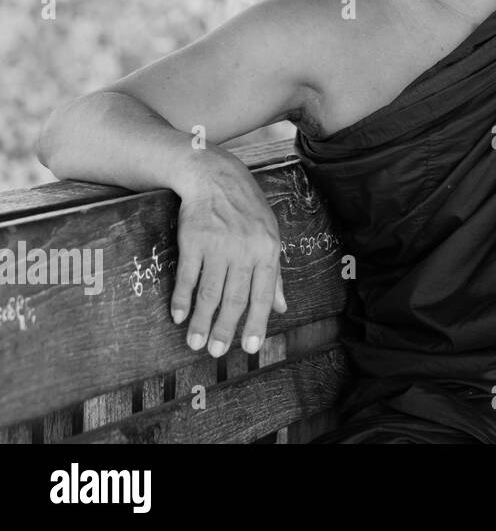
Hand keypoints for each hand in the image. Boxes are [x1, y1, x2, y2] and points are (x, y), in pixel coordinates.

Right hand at [172, 152, 286, 356]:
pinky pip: (188, 276)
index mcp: (268, 251)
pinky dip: (182, 299)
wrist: (216, 178)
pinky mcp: (193, 240)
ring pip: (210, 292)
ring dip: (202, 321)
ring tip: (196, 343)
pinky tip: (179, 316)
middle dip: (226, 329)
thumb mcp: (270, 236)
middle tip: (217, 353)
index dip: (257, 323)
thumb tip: (281, 307)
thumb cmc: (247, 210)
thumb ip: (274, 274)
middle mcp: (245, 250)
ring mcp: (218, 245)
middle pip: (235, 298)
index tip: (250, 348)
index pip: (264, 294)